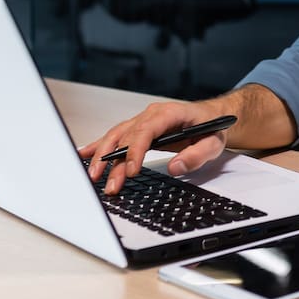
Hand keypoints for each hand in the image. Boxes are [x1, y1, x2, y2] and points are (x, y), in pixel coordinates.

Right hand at [79, 100, 229, 194]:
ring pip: (116, 136)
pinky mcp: (138, 129)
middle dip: (114, 160)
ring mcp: (143, 120)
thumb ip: (197, 155)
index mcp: (170, 113)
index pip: (146, 131)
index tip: (131, 171)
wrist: (213, 117)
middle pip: (126, 136)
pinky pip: (116, 136)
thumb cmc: (213, 127)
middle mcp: (152, 115)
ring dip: (103, 156)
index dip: (135, 151)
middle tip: (110, 184)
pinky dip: (98, 146)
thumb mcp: (214, 143)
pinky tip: (84, 155)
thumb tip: (175, 167)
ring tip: (93, 176)